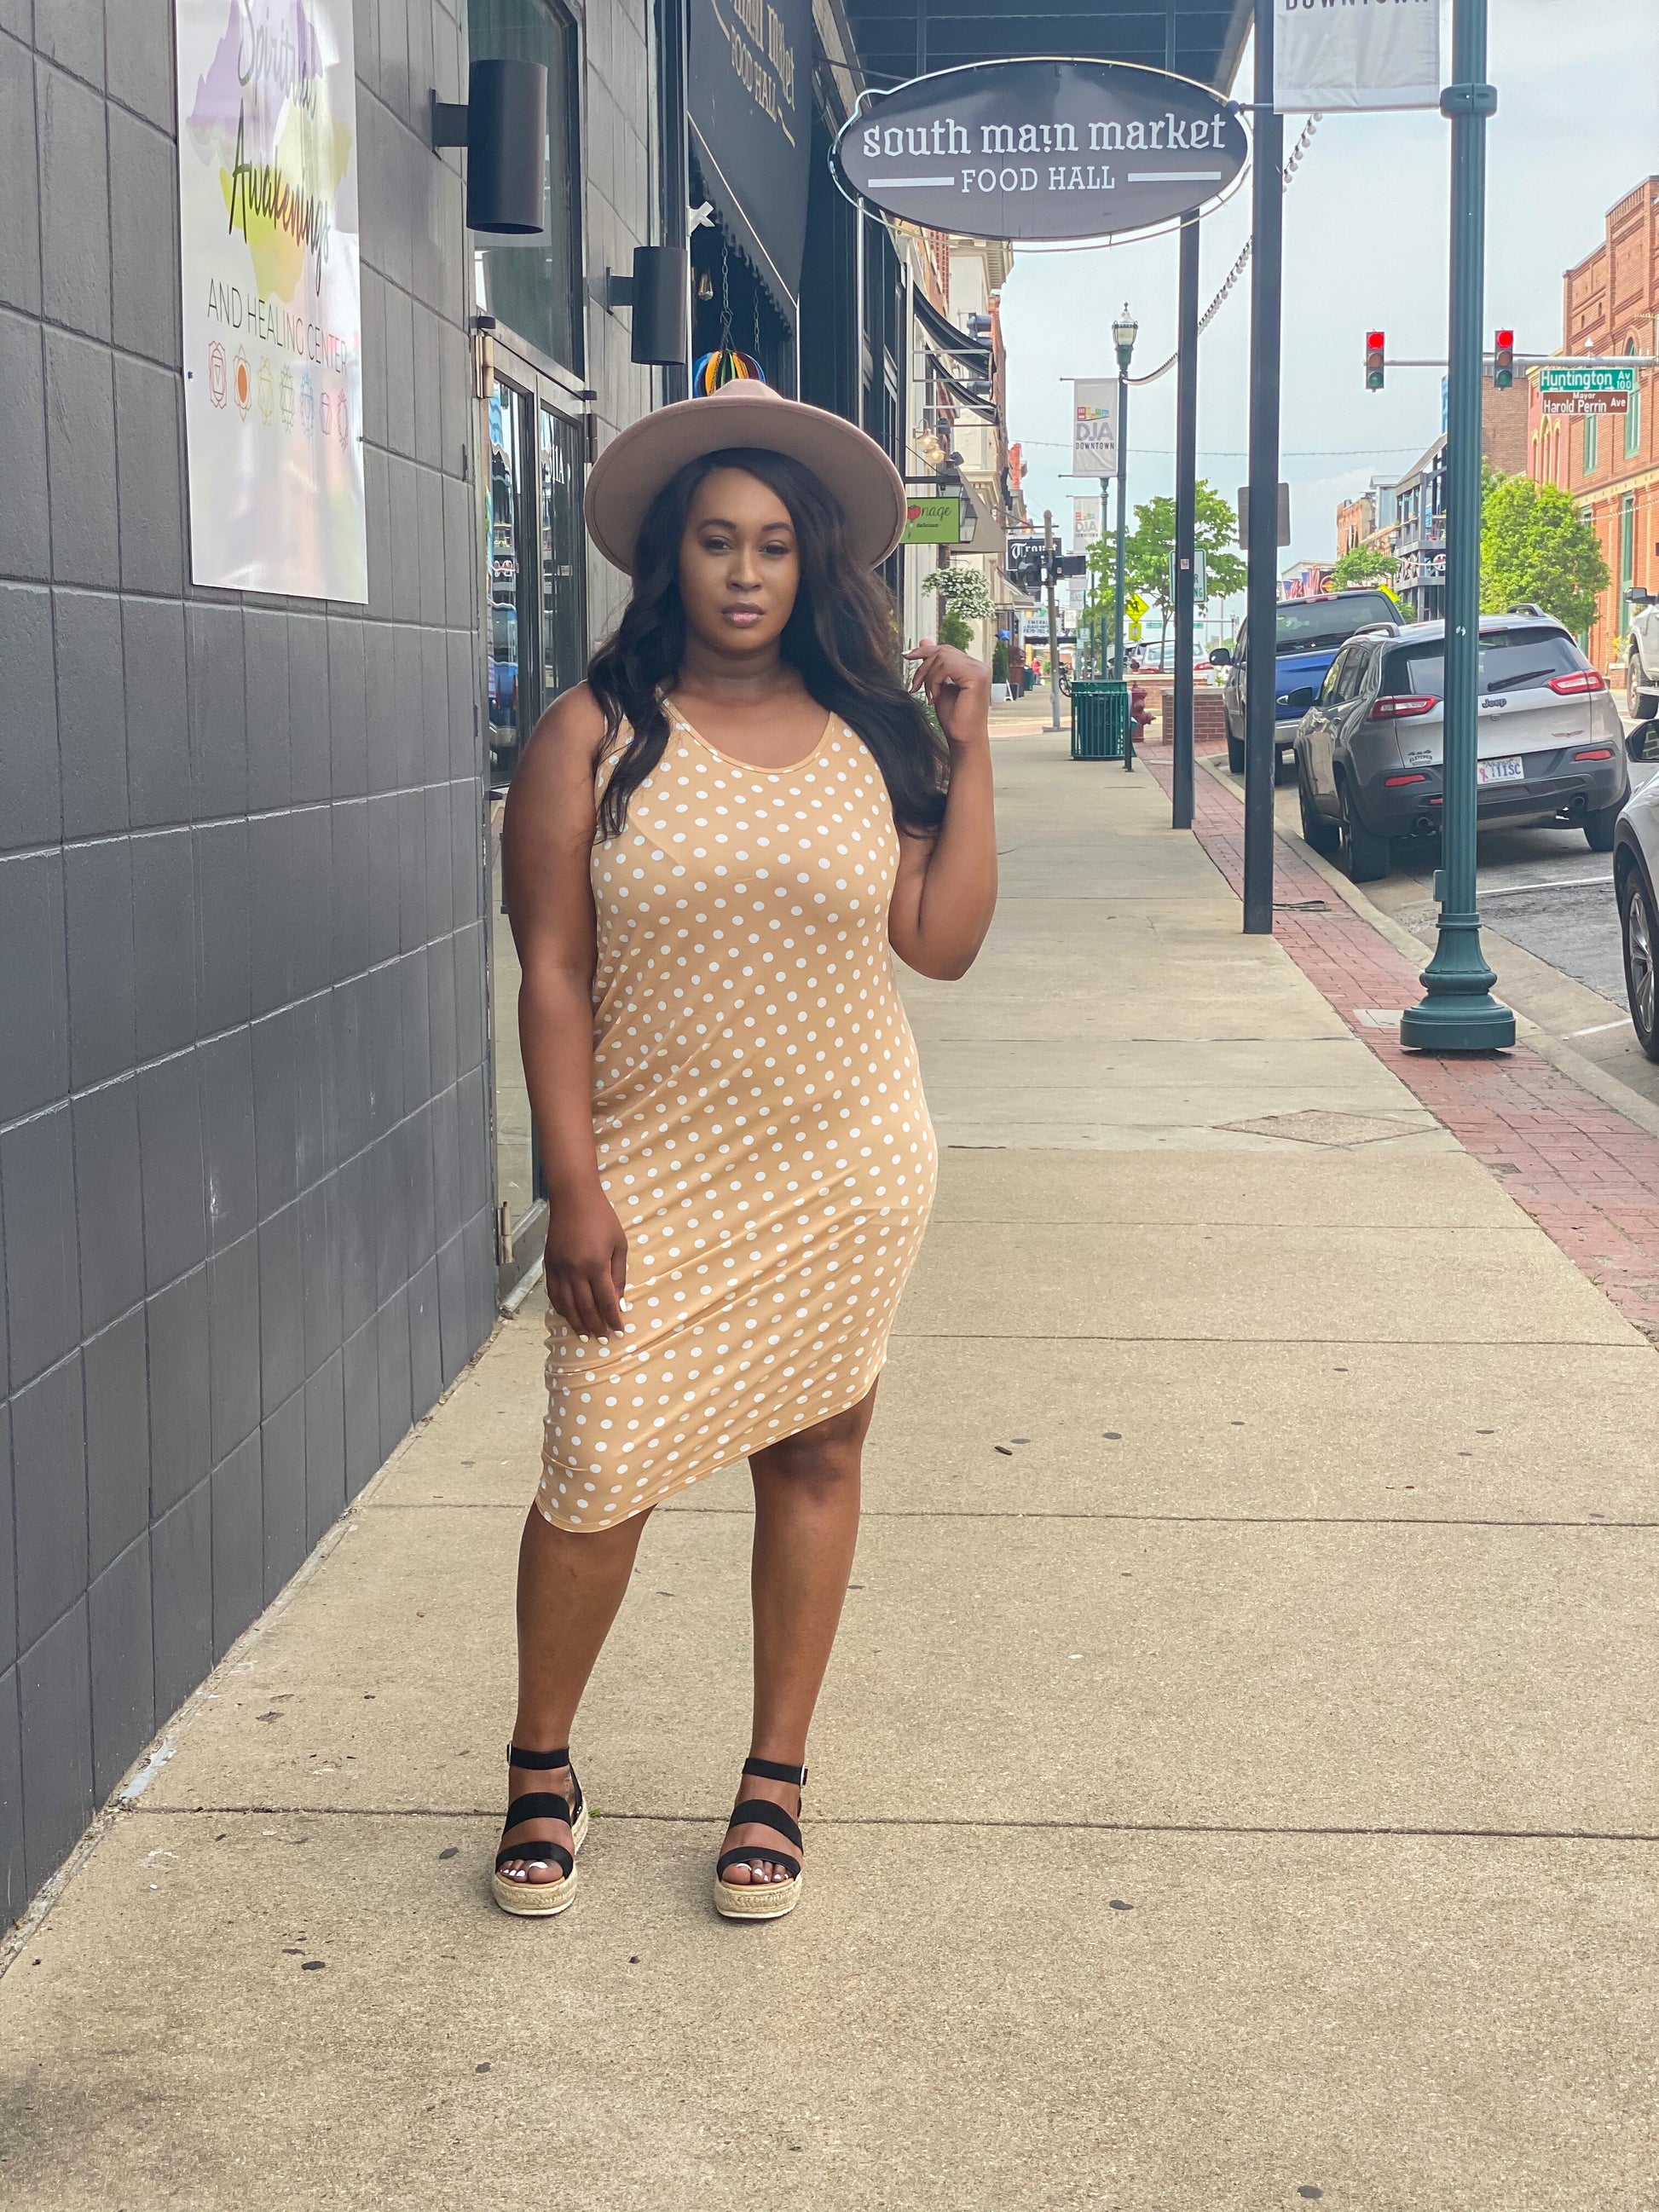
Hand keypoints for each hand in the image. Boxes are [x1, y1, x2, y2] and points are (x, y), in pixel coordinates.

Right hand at [545, 1189, 627, 1337]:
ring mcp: (559, 1269)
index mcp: (595, 1265)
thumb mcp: (619, 1245)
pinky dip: (560, 1307)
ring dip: (576, 1322)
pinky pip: (553, 1293)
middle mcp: (575, 1271)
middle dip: (595, 1326)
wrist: (573, 1199)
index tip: (619, 1330)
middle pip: (585, 1307)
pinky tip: (568, 1315)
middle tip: (603, 1338)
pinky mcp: (549, 1265)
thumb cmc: (602, 1219)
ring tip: (585, 1334)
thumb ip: (618, 1274)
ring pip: (566, 1304)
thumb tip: (618, 1300)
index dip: (612, 1318)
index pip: (605, 1301)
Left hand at [904, 638, 991, 748]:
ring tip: (928, 696)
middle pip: (942, 651)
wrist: (962, 740)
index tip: (906, 656)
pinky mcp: (977, 676)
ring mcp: (980, 670)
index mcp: (972, 667)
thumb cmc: (953, 719)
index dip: (925, 651)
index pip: (946, 650)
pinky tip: (934, 697)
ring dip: (928, 677)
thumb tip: (923, 641)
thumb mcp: (937, 687)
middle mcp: (979, 666)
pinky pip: (947, 666)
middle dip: (923, 667)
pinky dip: (935, 680)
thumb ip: (933, 665)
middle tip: (914, 687)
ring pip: (942, 658)